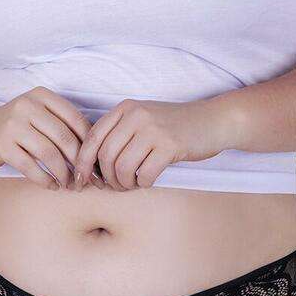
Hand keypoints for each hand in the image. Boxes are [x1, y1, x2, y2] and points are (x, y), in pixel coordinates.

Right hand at [0, 86, 105, 190]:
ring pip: (49, 153)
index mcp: (41, 95)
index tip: (93, 161)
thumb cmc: (15, 128)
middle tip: (83, 178)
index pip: (75, 119)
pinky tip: (51, 186)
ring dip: (62, 173)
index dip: (88, 143)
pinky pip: (30, 166)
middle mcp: (27, 105)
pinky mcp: (1, 144)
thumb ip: (61, 124)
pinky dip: (44, 179)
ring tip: (68, 184)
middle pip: (64, 137)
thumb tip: (95, 149)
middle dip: (78, 162)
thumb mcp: (37, 116)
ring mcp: (12, 124)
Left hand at [73, 97, 232, 191]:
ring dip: (124, 184)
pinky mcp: (170, 146)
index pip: (92, 138)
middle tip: (116, 186)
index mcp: (125, 108)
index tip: (82, 181)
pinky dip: (142, 184)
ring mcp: (153, 129)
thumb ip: (118, 135)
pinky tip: (148, 180)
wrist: (213, 120)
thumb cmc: (174, 126)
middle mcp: (136, 115)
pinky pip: (144, 174)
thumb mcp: (143, 120)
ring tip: (132, 184)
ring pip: (122, 168)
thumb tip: (89, 167)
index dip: (82, 164)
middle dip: (106, 179)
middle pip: (105, 156)